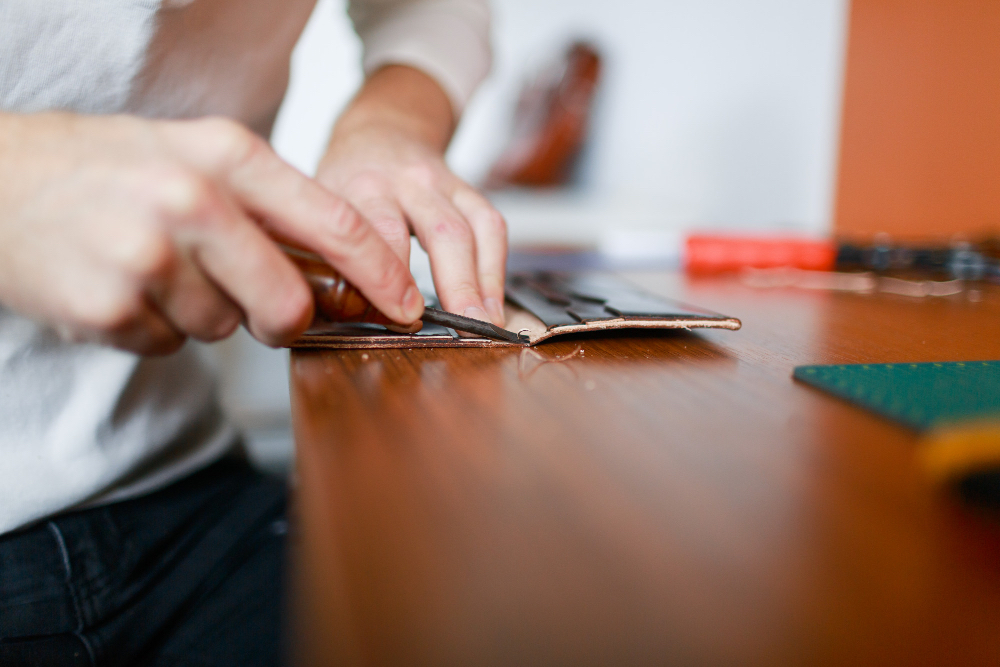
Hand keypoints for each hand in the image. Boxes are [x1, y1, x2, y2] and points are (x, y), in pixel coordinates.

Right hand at [0, 113, 423, 354]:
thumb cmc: (108, 170)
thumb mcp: (197, 156)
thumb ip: (269, 206)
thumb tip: (344, 271)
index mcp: (226, 157)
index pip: (336, 225)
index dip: (382, 277)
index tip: (407, 308)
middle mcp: (192, 202)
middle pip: (288, 304)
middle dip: (282, 318)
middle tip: (256, 303)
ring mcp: (146, 256)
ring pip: (225, 328)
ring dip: (202, 312)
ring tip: (156, 267)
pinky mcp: (108, 307)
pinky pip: (169, 345)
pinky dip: (155, 326)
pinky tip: (123, 285)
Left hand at [316, 66, 507, 325]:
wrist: (380, 129)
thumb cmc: (344, 180)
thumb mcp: (316, 203)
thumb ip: (316, 249)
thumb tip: (309, 311)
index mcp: (358, 187)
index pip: (377, 234)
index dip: (392, 276)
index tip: (400, 317)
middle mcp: (404, 182)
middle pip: (439, 231)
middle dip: (453, 282)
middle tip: (461, 325)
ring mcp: (440, 185)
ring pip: (469, 231)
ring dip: (481, 282)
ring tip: (485, 323)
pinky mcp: (467, 190)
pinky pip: (491, 226)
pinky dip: (495, 268)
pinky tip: (493, 303)